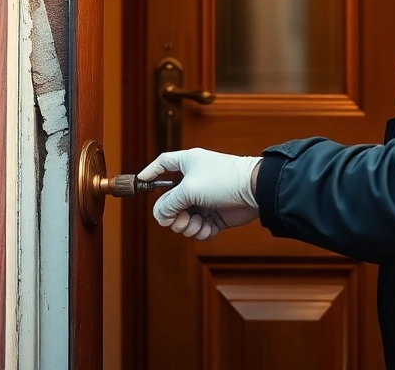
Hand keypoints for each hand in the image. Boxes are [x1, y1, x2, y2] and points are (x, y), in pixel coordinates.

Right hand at [138, 148, 262, 240]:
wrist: (254, 191)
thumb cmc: (223, 180)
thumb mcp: (188, 189)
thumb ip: (169, 203)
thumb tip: (160, 216)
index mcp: (187, 163)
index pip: (162, 164)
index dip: (150, 173)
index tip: (140, 184)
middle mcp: (194, 180)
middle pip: (170, 201)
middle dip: (173, 215)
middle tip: (179, 220)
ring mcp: (205, 198)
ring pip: (184, 218)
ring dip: (188, 226)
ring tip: (197, 224)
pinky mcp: (216, 214)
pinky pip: (199, 227)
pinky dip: (202, 231)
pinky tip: (209, 228)